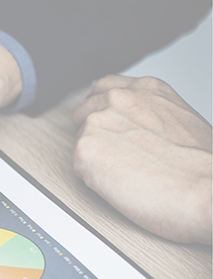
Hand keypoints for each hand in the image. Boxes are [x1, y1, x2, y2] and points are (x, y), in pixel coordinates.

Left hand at [73, 75, 211, 243]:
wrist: (206, 190)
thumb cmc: (202, 166)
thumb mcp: (181, 120)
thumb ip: (151, 114)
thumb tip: (138, 126)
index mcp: (145, 89)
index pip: (105, 88)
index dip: (105, 110)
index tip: (111, 126)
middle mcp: (118, 98)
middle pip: (85, 111)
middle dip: (96, 132)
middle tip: (115, 155)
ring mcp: (98, 121)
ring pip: (80, 139)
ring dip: (95, 155)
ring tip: (124, 173)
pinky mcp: (86, 149)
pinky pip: (78, 165)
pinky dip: (92, 177)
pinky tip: (119, 184)